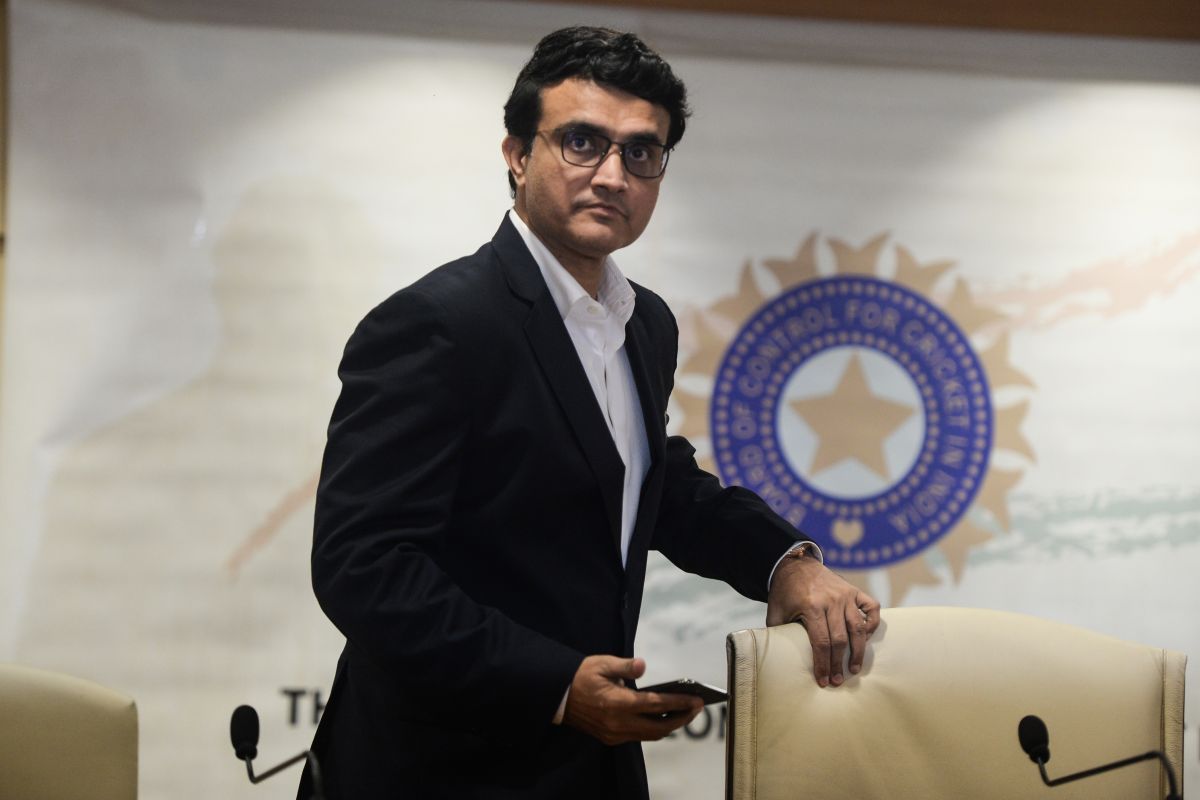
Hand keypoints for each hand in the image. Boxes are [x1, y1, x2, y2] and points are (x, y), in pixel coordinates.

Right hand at [562, 655, 703, 745]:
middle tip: (697, 707)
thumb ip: (625, 666)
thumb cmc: (580, 676)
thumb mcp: (601, 664)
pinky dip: (654, 728)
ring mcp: (614, 733)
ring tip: (684, 712)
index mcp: (617, 703)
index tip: (697, 700)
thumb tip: (643, 665)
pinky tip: (662, 717)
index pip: (656, 705)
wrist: (557, 696)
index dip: (679, 703)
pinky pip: (639, 736)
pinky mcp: (610, 738)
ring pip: (650, 735)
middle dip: (681, 718)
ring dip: (669, 726)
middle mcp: (618, 723)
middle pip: (659, 727)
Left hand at [766, 555, 880, 687]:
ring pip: (858, 628)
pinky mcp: (854, 590)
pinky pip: (872, 607)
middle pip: (840, 639)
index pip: (821, 642)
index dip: (823, 664)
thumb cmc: (785, 592)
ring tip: (854, 668)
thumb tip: (778, 658)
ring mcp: (845, 595)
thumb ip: (777, 633)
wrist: (795, 564)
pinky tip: (866, 638)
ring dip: (858, 651)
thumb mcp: (776, 612)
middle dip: (838, 664)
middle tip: (838, 681)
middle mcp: (831, 601)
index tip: (823, 680)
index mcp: (811, 606)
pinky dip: (872, 623)